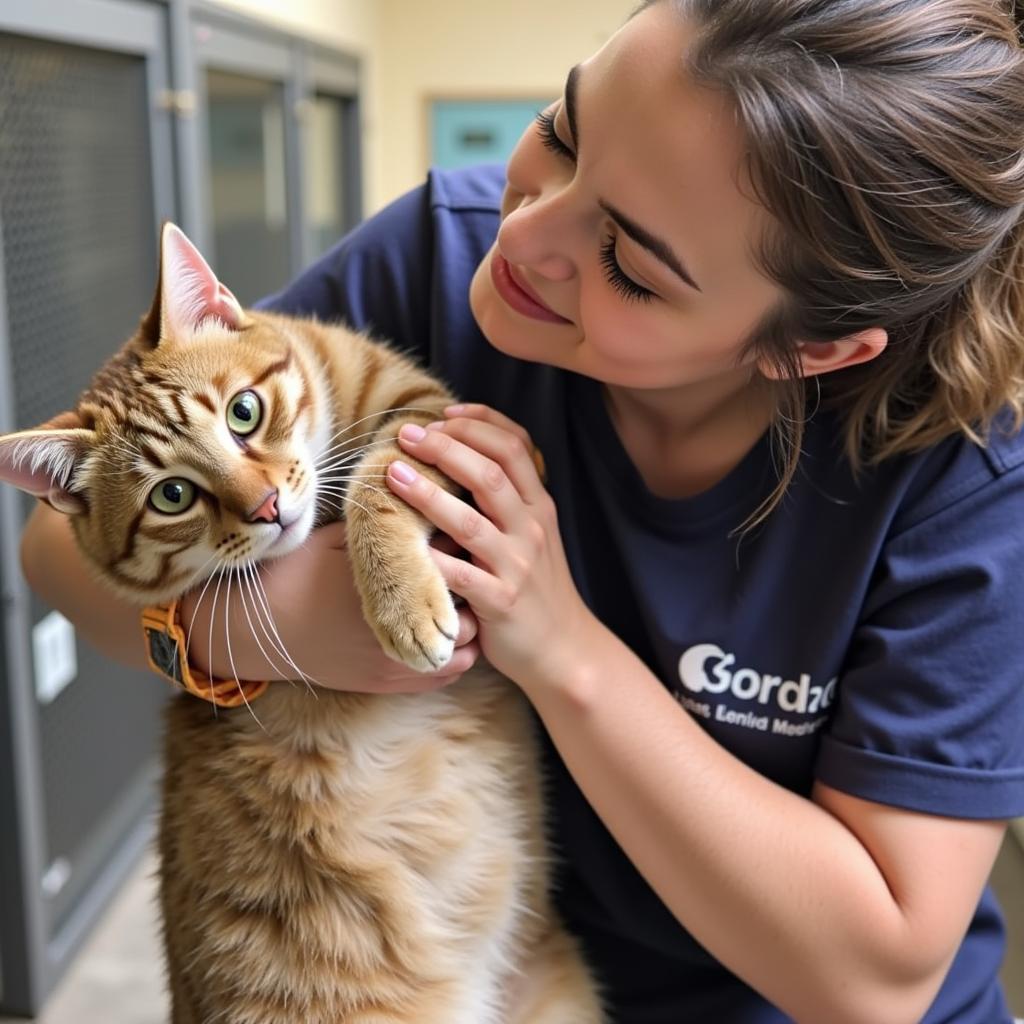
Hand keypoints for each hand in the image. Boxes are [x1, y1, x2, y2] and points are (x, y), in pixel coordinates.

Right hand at [179, 521, 480, 693]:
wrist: (257, 626)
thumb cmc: (296, 571)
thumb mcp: (341, 535)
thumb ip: (386, 519)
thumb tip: (421, 489)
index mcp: (394, 579)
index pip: (458, 560)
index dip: (466, 542)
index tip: (465, 530)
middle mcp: (403, 624)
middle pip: (473, 603)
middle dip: (476, 583)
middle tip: (472, 565)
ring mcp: (399, 659)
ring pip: (468, 643)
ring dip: (473, 620)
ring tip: (463, 598)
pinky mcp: (391, 683)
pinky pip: (449, 672)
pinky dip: (459, 653)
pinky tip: (450, 631)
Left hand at [385, 404, 595, 689]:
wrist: (564, 648)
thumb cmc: (536, 585)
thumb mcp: (532, 533)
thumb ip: (506, 497)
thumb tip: (458, 453)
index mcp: (539, 505)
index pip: (515, 446)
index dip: (478, 422)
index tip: (443, 413)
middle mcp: (531, 528)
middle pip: (490, 473)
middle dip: (446, 446)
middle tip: (406, 433)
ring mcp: (517, 565)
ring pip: (471, 521)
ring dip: (428, 494)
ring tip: (392, 473)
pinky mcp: (501, 602)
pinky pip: (461, 576)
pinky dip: (432, 558)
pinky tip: (403, 545)